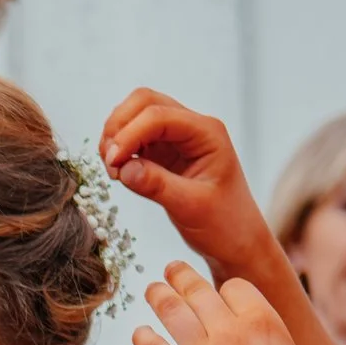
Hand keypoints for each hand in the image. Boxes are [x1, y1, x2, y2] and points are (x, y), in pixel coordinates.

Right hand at [100, 89, 274, 277]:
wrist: (235, 241)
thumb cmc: (224, 224)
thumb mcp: (191, 206)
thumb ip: (157, 185)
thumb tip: (123, 168)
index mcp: (207, 133)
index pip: (160, 116)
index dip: (130, 134)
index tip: (113, 163)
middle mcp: (192, 128)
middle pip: (145, 102)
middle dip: (119, 126)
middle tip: (110, 161)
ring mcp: (177, 138)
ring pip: (136, 115)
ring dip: (116, 136)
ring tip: (113, 168)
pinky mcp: (164, 153)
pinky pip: (135, 137)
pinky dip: (120, 148)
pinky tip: (118, 171)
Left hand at [131, 261, 330, 344]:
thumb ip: (271, 342)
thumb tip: (259, 334)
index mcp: (265, 322)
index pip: (233, 287)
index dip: (223, 290)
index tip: (215, 295)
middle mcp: (233, 333)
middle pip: (198, 291)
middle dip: (181, 277)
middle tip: (170, 271)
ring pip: (173, 312)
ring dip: (159, 296)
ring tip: (153, 291)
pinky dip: (144, 338)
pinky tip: (140, 334)